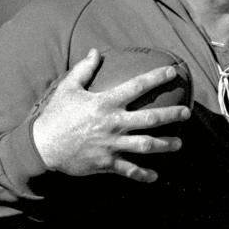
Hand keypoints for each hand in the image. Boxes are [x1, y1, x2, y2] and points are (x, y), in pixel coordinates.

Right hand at [32, 49, 191, 181]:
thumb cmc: (55, 116)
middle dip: (172, 115)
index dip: (157, 78)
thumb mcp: (67, 88)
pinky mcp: (106, 163)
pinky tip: (155, 176)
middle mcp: (113, 123)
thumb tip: (95, 52)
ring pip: (146, 145)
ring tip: (179, 144)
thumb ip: (84, 69)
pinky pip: (129, 170)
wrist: (41, 147)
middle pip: (151, 119)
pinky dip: (143, 174)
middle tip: (187, 112)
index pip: (137, 86)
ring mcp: (112, 145)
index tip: (173, 72)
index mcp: (106, 103)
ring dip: (166, 145)